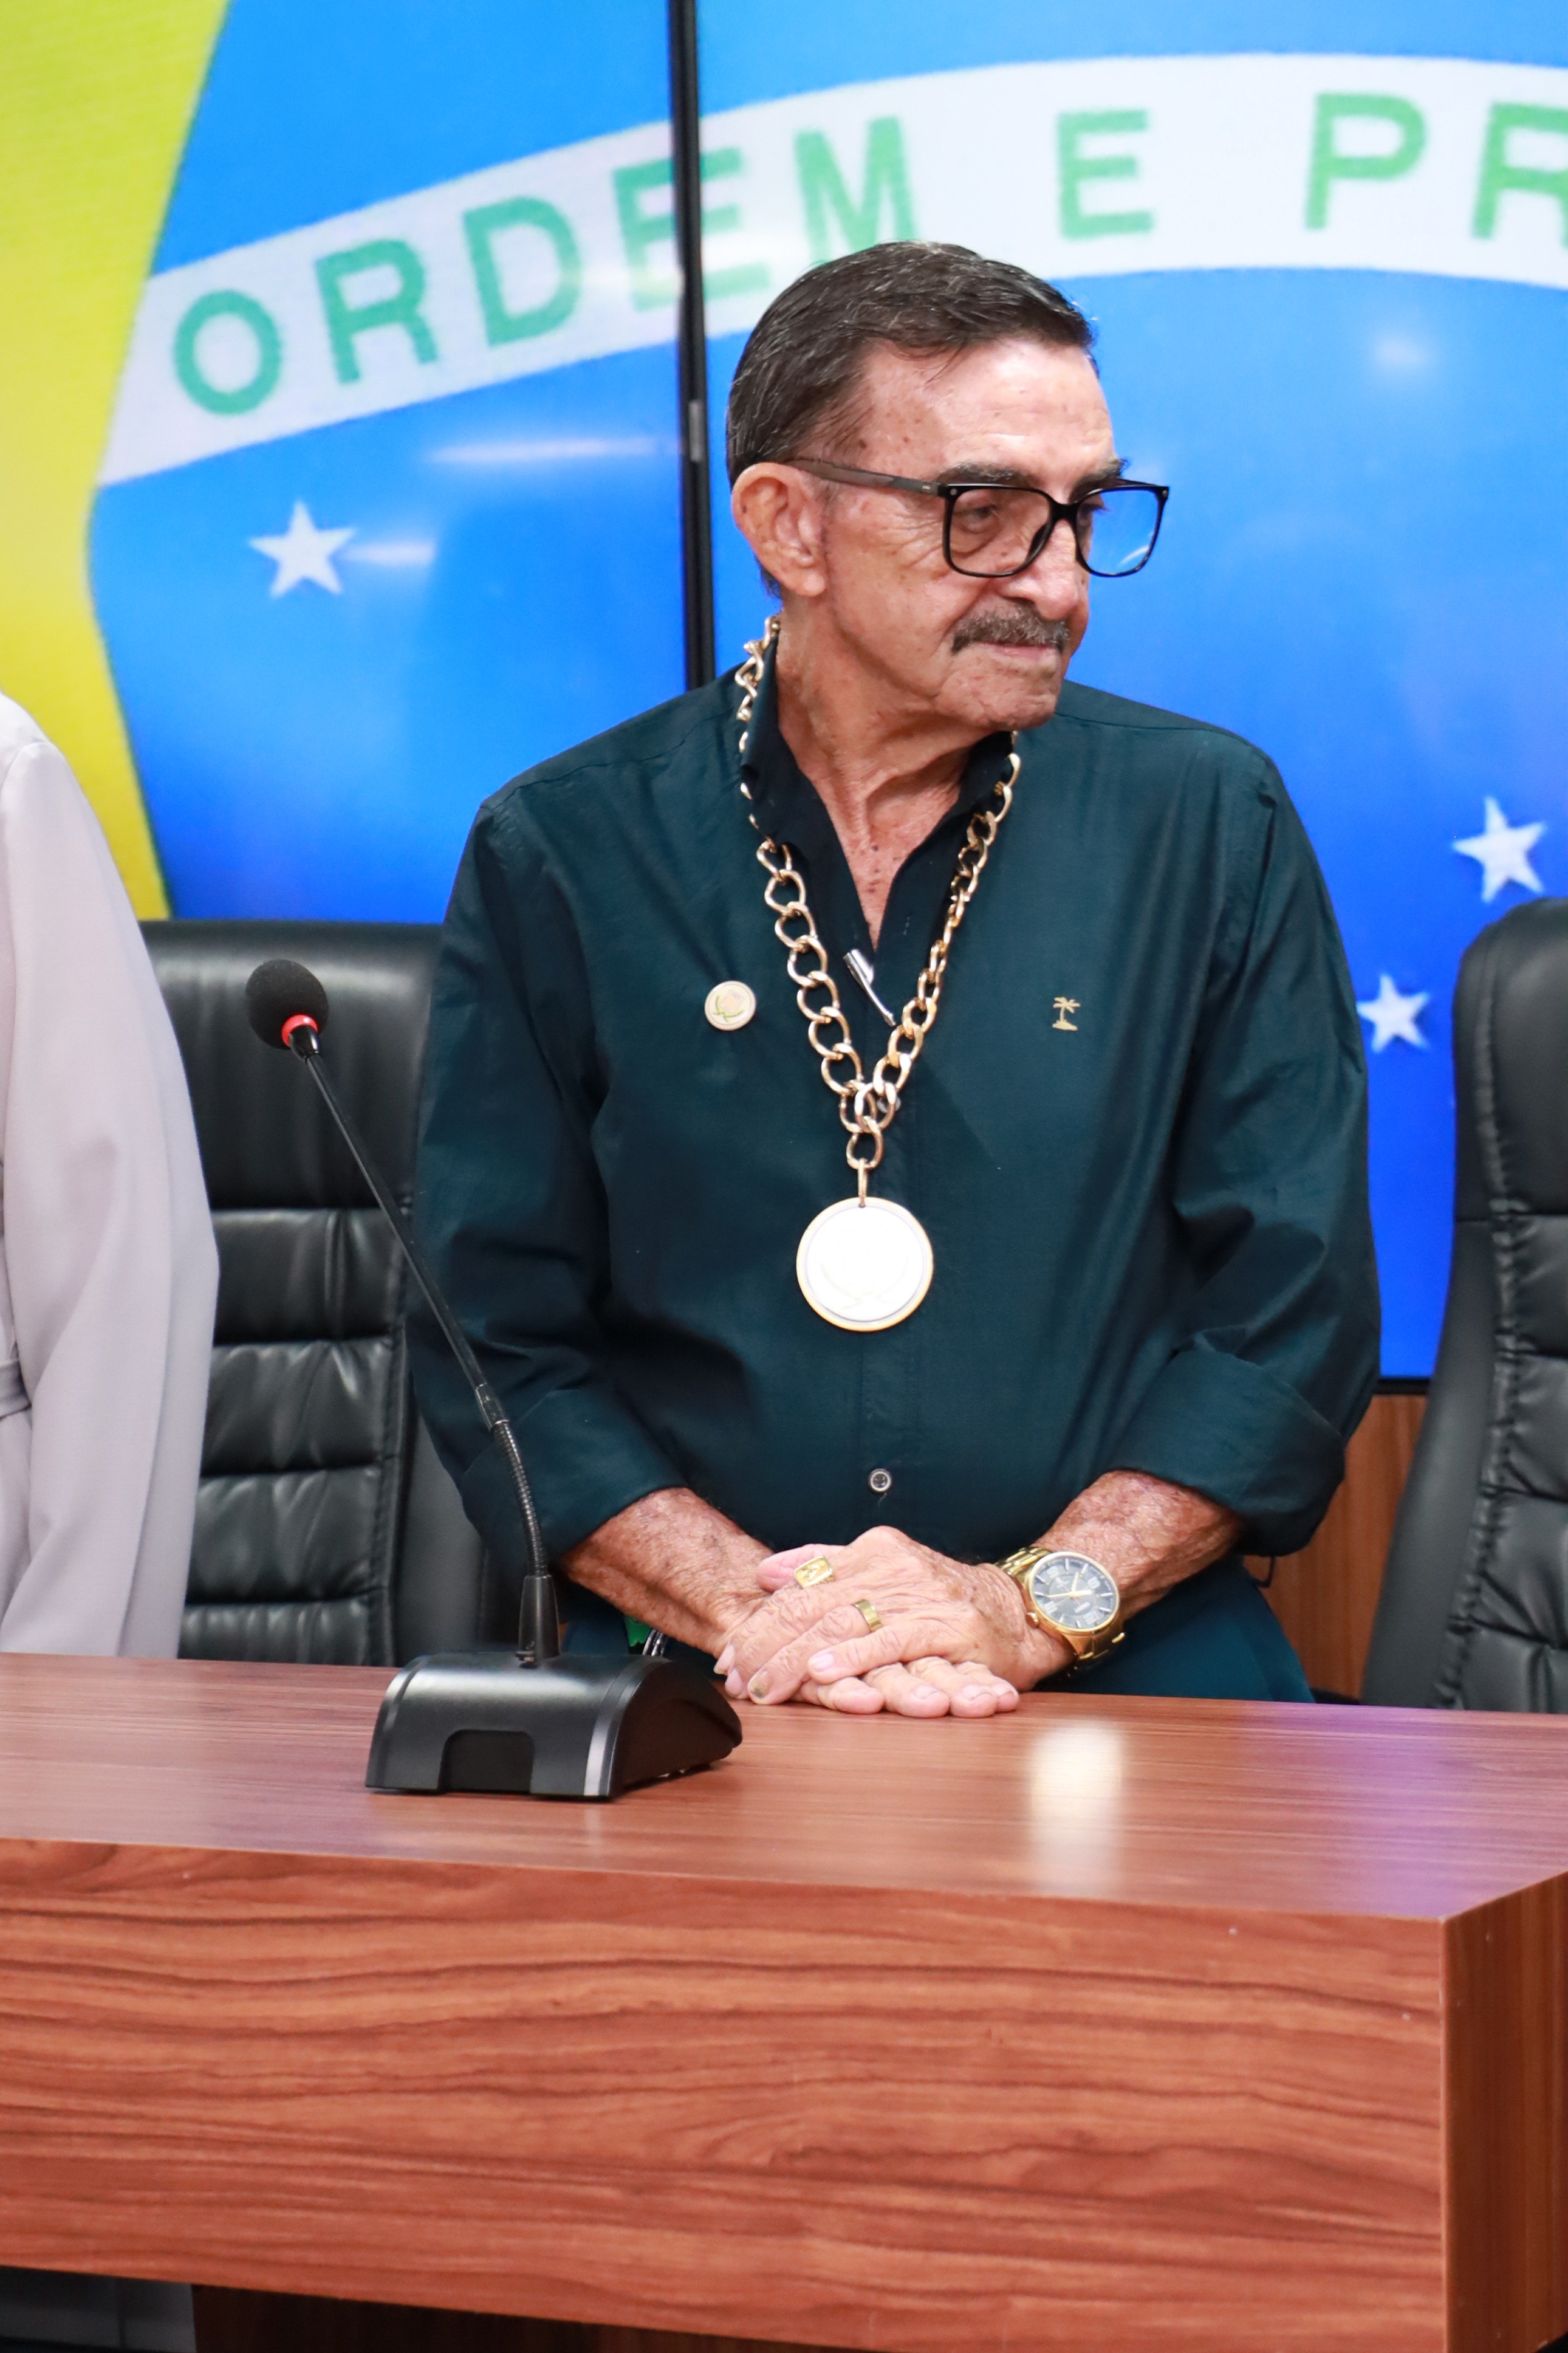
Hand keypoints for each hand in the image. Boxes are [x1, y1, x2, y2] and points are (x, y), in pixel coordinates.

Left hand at [714, 1529, 1068, 1714]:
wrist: (1021, 1609)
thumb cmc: (944, 1599)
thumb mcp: (883, 1572)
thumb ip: (826, 1567)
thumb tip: (767, 1573)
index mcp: (873, 1551)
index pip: (803, 1585)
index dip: (761, 1622)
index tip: (730, 1655)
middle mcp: (894, 1568)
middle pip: (815, 1605)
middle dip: (767, 1645)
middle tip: (735, 1678)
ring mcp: (923, 1595)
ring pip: (844, 1623)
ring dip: (797, 1659)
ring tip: (764, 1684)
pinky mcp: (950, 1626)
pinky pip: (893, 1640)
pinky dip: (854, 1657)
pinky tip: (823, 1672)